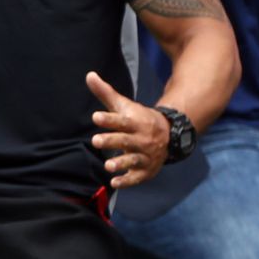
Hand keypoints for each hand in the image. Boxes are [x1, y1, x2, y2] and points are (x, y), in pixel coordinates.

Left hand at [86, 71, 171, 188]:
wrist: (169, 134)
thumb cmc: (138, 119)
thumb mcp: (124, 106)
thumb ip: (106, 93)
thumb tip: (89, 75)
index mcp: (135, 122)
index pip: (121, 120)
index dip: (109, 119)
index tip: (95, 117)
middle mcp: (141, 139)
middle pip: (125, 140)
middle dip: (111, 140)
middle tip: (96, 141)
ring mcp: (145, 155)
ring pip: (133, 159)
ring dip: (121, 163)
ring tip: (107, 166)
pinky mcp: (147, 170)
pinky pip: (138, 177)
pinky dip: (127, 181)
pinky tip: (114, 183)